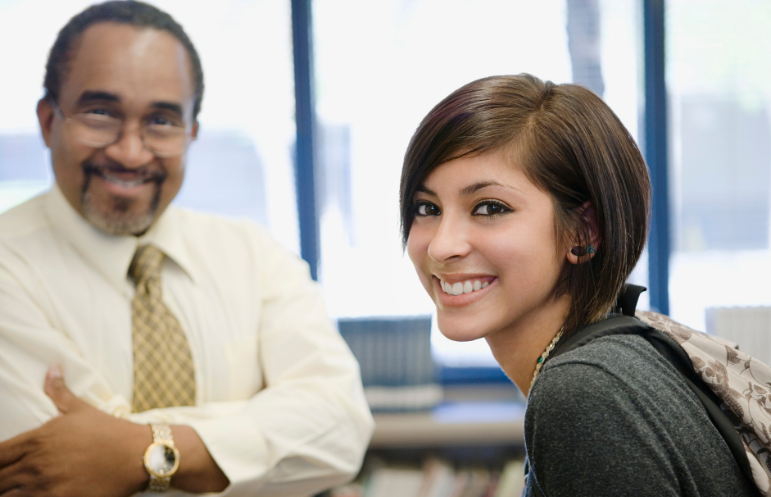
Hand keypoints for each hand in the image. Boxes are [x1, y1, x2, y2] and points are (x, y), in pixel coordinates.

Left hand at [0, 365, 150, 496]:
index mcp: (37, 439)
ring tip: (18, 490)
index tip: (1, 464)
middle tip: (9, 479)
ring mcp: (45, 486)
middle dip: (0, 480)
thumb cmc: (110, 431)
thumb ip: (59, 392)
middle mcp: (36, 464)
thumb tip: (52, 369)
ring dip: (10, 493)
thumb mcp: (82, 409)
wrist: (138, 454)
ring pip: (8, 496)